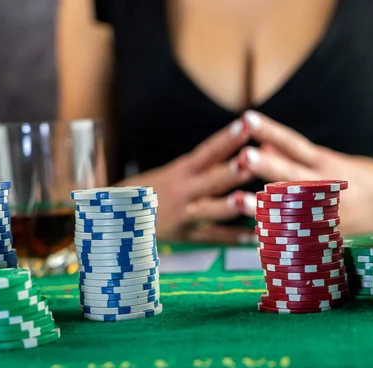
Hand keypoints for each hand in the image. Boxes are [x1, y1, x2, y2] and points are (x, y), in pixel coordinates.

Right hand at [117, 120, 253, 238]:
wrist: (120, 213)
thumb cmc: (153, 189)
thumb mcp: (175, 173)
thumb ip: (207, 168)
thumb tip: (244, 159)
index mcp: (182, 170)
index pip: (207, 151)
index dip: (226, 138)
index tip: (245, 124)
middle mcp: (183, 190)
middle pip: (209, 180)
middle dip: (229, 172)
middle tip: (250, 162)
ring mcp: (183, 214)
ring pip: (208, 210)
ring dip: (227, 206)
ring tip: (247, 203)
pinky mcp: (184, 235)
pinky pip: (210, 238)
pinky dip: (231, 239)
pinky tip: (252, 239)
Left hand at [237, 111, 372, 234]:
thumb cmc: (364, 178)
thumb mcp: (332, 162)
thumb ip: (296, 157)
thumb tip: (264, 145)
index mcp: (326, 163)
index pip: (293, 144)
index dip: (270, 131)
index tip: (246, 118)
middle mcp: (327, 185)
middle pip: (292, 174)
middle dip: (266, 166)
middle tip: (243, 156)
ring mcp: (329, 211)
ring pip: (293, 207)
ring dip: (263, 205)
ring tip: (236, 200)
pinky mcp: (333, 234)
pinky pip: (302, 235)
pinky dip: (280, 235)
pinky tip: (255, 234)